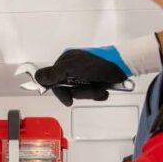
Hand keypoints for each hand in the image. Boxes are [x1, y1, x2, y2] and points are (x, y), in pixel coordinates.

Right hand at [32, 34, 162, 106]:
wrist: (126, 64)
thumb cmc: (99, 64)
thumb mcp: (74, 68)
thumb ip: (55, 74)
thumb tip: (37, 77)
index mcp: (66, 60)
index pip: (54, 80)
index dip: (61, 92)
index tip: (69, 100)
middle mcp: (74, 66)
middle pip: (69, 88)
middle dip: (81, 93)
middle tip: (92, 90)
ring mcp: (85, 73)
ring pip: (81, 92)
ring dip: (92, 93)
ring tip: (101, 89)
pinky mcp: (96, 79)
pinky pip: (92, 92)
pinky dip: (99, 93)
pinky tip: (105, 90)